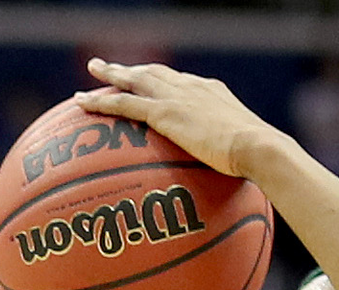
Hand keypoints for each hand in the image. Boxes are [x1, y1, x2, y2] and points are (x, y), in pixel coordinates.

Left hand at [73, 58, 274, 179]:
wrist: (257, 147)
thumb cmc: (256, 157)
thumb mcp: (240, 150)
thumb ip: (226, 153)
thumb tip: (228, 175)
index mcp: (210, 91)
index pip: (179, 81)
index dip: (159, 80)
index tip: (146, 81)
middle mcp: (191, 87)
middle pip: (153, 72)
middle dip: (131, 69)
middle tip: (107, 67)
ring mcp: (177, 97)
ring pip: (134, 79)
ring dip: (110, 74)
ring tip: (91, 71)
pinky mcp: (165, 113)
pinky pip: (123, 103)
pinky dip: (100, 101)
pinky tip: (81, 102)